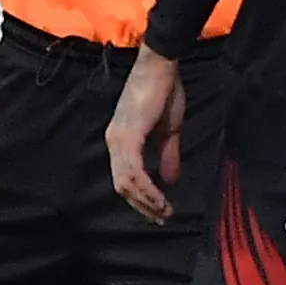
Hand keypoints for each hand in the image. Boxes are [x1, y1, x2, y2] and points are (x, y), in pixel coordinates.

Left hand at [106, 49, 185, 220]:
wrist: (161, 66)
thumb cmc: (165, 92)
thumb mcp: (169, 130)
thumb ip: (168, 155)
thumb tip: (170, 181)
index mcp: (122, 140)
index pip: (126, 178)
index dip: (142, 198)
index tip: (160, 211)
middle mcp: (114, 142)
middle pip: (122, 186)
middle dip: (143, 205)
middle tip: (162, 218)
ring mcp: (119, 139)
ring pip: (126, 182)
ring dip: (146, 201)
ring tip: (165, 211)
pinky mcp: (128, 136)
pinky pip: (134, 171)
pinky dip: (147, 188)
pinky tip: (161, 197)